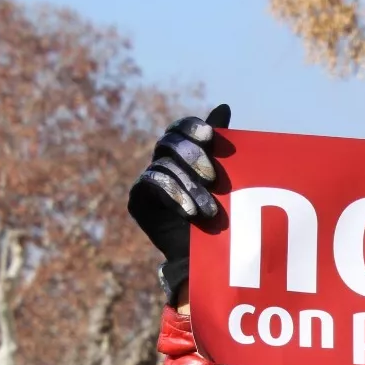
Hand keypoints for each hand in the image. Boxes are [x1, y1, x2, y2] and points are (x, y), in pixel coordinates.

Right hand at [128, 103, 232, 309]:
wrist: (208, 257)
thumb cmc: (221, 215)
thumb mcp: (225, 178)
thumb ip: (220, 145)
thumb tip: (224, 106)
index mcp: (180, 152)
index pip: (179, 128)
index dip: (191, 128)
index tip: (211, 136)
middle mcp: (160, 162)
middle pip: (168, 143)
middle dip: (191, 156)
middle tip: (214, 177)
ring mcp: (146, 181)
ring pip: (163, 166)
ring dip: (188, 185)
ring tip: (209, 209)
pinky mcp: (138, 201)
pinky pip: (151, 185)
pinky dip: (173, 195)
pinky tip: (190, 211)